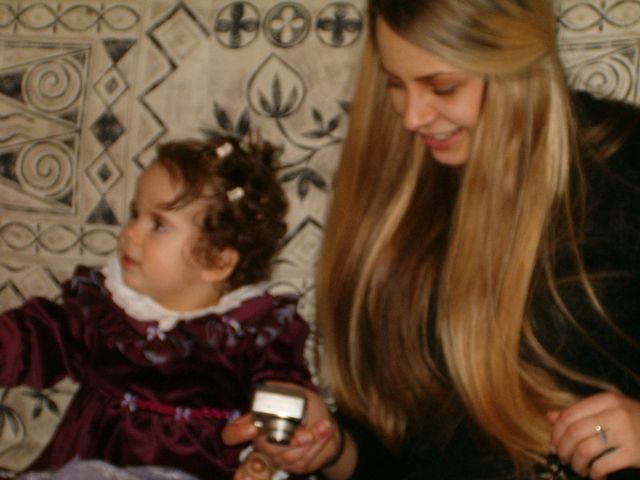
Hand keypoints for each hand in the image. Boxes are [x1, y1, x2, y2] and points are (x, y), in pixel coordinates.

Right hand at [222, 382, 351, 478]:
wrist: (328, 429)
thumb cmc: (311, 408)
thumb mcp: (300, 393)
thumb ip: (285, 393)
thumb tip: (269, 389)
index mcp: (258, 420)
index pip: (232, 433)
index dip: (238, 433)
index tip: (252, 429)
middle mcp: (261, 441)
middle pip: (265, 447)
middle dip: (293, 439)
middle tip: (310, 431)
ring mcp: (273, 457)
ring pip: (285, 457)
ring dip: (310, 442)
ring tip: (323, 428)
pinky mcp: (288, 467)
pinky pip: (299, 464)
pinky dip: (316, 449)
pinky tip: (322, 436)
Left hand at [548, 391, 639, 478]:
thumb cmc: (633, 420)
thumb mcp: (608, 409)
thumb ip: (580, 412)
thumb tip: (550, 417)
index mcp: (606, 400)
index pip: (569, 415)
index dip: (556, 432)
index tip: (554, 444)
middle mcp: (615, 413)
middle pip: (574, 432)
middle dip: (563, 449)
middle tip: (563, 459)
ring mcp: (626, 433)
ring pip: (585, 450)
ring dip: (576, 463)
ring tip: (578, 468)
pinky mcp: (634, 453)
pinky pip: (603, 465)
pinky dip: (594, 474)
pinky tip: (596, 475)